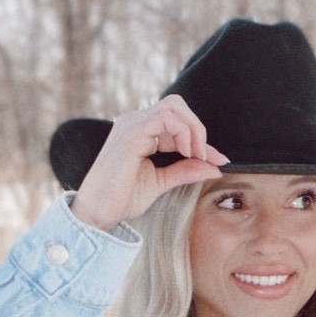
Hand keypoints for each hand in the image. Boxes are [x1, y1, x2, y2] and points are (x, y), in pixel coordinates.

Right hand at [69, 95, 228, 232]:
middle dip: (197, 127)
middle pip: (176, 104)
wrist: (97, 212)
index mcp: (141, 131)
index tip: (218, 160)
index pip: (177, 122)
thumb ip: (186, 171)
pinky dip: (182, 132)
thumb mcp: (162, 182)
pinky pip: (165, 117)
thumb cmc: (122, 198)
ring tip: (196, 156)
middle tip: (205, 156)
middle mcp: (135, 122)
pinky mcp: (131, 133)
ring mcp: (131, 124)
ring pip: (173, 106)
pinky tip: (185, 153)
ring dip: (193, 129)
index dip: (200, 139)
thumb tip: (215, 168)